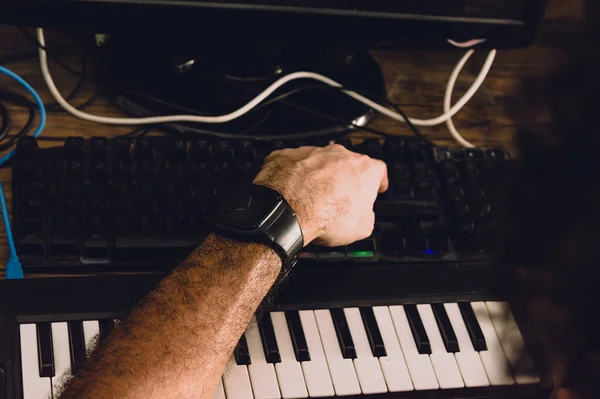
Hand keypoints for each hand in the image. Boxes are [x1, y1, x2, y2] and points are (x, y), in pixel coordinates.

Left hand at [254, 144, 387, 245]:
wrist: (286, 211)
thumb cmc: (323, 215)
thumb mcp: (362, 228)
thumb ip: (367, 216)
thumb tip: (364, 217)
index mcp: (364, 169)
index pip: (379, 170)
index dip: (378, 182)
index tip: (376, 187)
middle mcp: (340, 155)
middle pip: (348, 164)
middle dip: (345, 180)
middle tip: (340, 199)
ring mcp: (313, 152)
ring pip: (321, 162)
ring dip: (320, 176)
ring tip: (314, 198)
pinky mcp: (289, 155)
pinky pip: (296, 163)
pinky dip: (297, 175)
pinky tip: (295, 191)